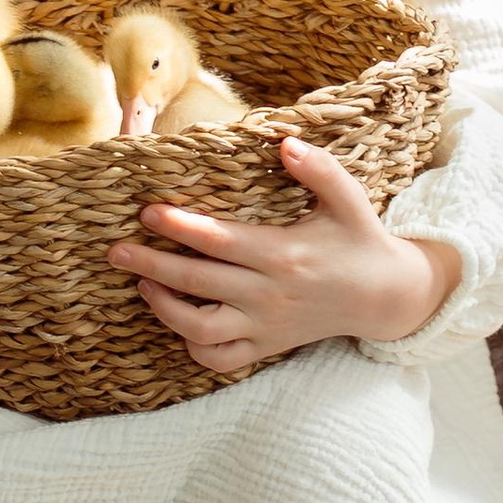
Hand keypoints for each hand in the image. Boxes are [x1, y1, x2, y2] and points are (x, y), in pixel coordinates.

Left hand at [106, 135, 457, 371]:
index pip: (220, 241)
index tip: (147, 212)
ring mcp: (267, 325)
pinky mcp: (267, 347)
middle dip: (153, 266)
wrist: (385, 297)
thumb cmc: (360, 239)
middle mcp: (270, 294)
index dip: (180, 226)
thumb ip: (319, 169)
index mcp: (284, 254)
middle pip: (198, 283)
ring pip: (202, 330)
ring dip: (166, 310)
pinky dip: (193, 347)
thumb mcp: (348, 199)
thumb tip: (284, 143)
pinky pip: (221, 359)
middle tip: (117, 251)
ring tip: (143, 284)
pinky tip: (177, 322)